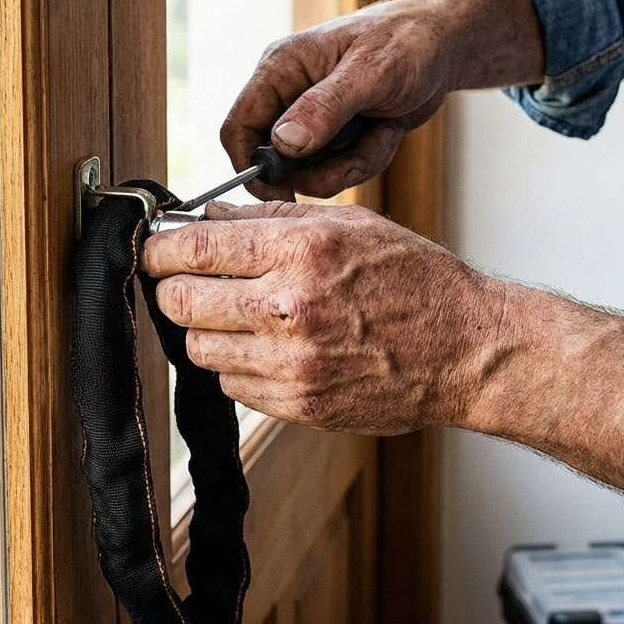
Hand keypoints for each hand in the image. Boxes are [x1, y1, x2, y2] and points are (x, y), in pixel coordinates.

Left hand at [141, 201, 498, 434]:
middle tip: (190, 284)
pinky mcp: (298, 406)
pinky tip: (273, 349)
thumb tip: (207, 217)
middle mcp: (290, 307)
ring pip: (197, 349)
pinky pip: (233, 385)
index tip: (157, 252)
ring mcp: (292, 364)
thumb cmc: (418, 281)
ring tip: (242, 317)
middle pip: (179, 302)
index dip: (160, 250)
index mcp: (303, 250)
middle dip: (175, 289)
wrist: (466, 350)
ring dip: (208, 331)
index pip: (190, 250)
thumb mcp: (353, 224)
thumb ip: (272, 218)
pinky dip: (240, 366)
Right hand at [221, 0, 450, 201]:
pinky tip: (388, 130)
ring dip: (352, 164)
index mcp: (280, 70)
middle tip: (358, 155)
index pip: (238, 128)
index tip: (284, 191)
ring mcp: (312, 120)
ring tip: (382, 130)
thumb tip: (282, 142)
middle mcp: (289, 96)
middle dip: (321, 170)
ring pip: (311, 173)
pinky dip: (368, 159)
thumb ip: (324, 108)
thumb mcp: (369, 74)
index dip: (251, 166)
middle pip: (276, 163)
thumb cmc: (407, 42)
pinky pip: (339, 171)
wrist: (442, 48)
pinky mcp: (336, 137)